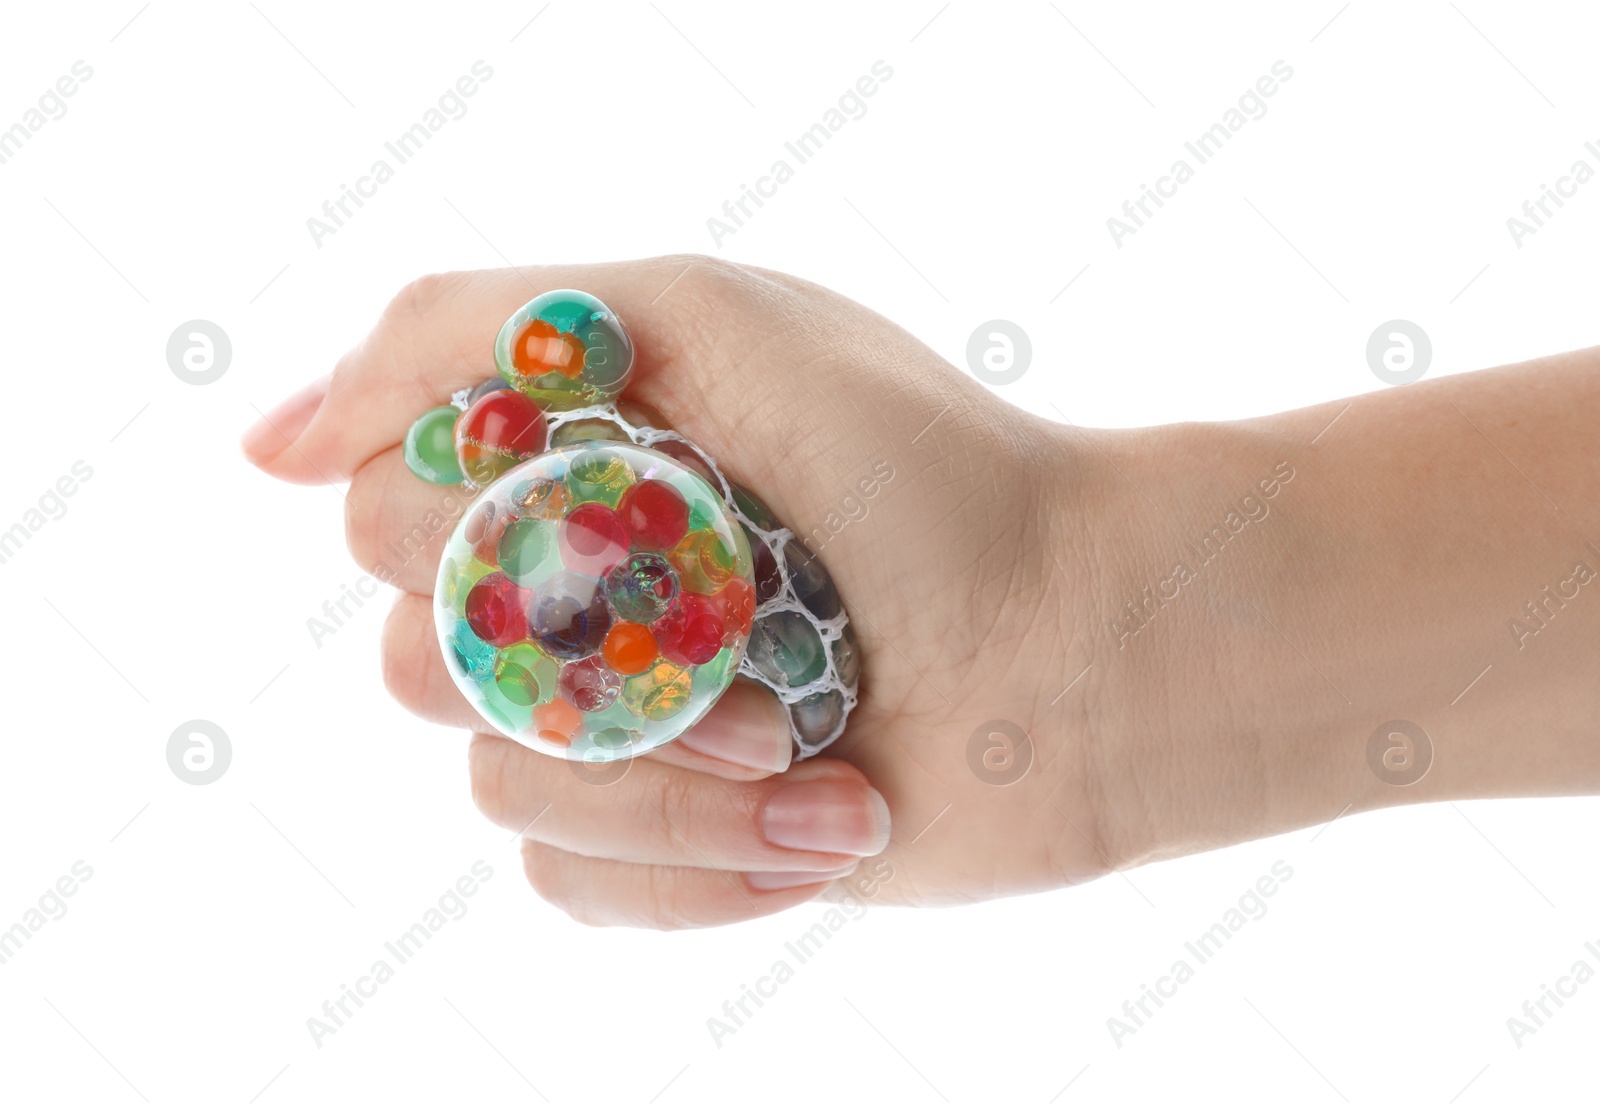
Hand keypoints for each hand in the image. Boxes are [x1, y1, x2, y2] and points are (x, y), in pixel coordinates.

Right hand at [242, 256, 1106, 926]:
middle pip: (411, 653)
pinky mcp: (673, 838)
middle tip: (731, 615)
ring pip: (497, 781)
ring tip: (813, 739)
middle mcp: (574, 590)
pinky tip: (828, 817)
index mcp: (565, 462)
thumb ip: (462, 332)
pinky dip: (702, 857)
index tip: (612, 495)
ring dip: (670, 766)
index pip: (379, 502)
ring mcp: (623, 720)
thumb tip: (269, 446)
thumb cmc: (919, 468)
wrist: (1086, 652)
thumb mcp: (700, 319)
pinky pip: (572, 880)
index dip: (467, 517)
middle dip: (576, 645)